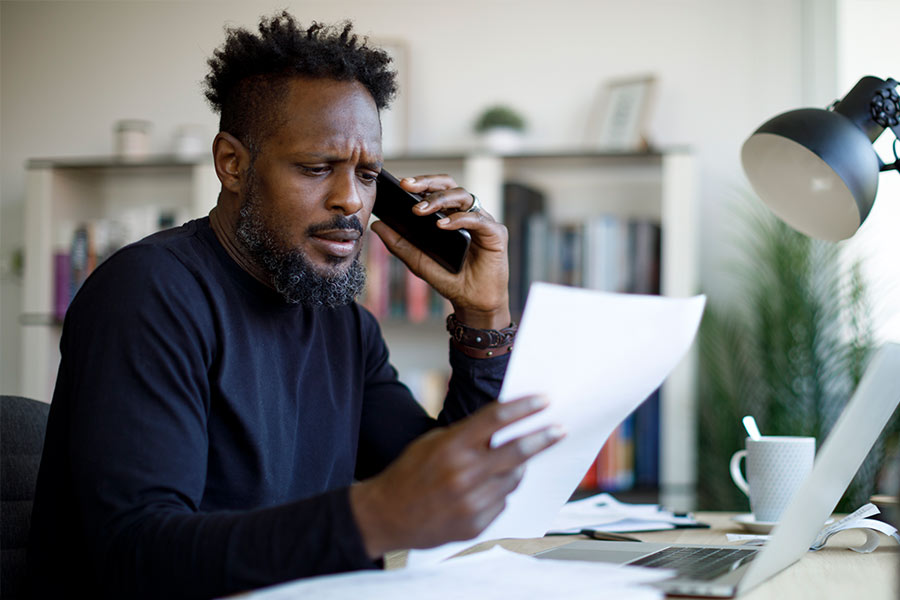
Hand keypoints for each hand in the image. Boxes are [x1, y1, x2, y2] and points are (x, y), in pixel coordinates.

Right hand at [348, 395, 563, 557]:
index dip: (524, 408)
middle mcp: (464, 474)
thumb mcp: (433, 443)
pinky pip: (502, 503)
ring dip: (515, 469)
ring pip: (513, 479)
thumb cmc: (410, 474)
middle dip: (543, 437)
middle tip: (559, 429)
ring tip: (503, 466)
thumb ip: (468, 436)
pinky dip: (498, 493)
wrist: (386, 516)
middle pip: (517, 451)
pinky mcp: (475, 525)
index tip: (544, 400)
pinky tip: (479, 492)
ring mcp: (471, 502)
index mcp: (451, 446)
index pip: (496, 419)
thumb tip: (504, 428)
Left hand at [370, 174, 510, 328]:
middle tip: (407, 186)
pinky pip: (477, 219)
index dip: (420, 183)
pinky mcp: (496, 233)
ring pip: (463, 196)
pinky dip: (459, 220)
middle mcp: (468, 213)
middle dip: (428, 182)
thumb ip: (399, 243)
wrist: (473, 303)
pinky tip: (442, 225)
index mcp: (451, 215)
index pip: (436, 189)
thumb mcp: (418, 261)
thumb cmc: (450, 279)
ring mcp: (483, 221)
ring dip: (439, 200)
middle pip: (450, 185)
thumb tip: (376, 225)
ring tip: (419, 210)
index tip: (400, 184)